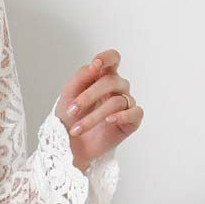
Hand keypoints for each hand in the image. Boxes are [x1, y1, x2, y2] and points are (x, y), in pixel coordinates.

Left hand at [56, 50, 141, 168]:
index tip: (95, 65)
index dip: (107, 58)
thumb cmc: (69, 118)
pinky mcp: (131, 121)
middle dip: (89, 96)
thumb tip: (95, 66)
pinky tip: (109, 121)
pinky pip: (135, 113)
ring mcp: (125, 104)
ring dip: (94, 116)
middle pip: (111, 82)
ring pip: (117, 101)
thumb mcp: (68, 94)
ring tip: (77, 129)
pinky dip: (122, 116)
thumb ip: (82, 76)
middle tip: (73, 111)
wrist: (68, 145)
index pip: (113, 59)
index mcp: (103, 77)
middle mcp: (117, 88)